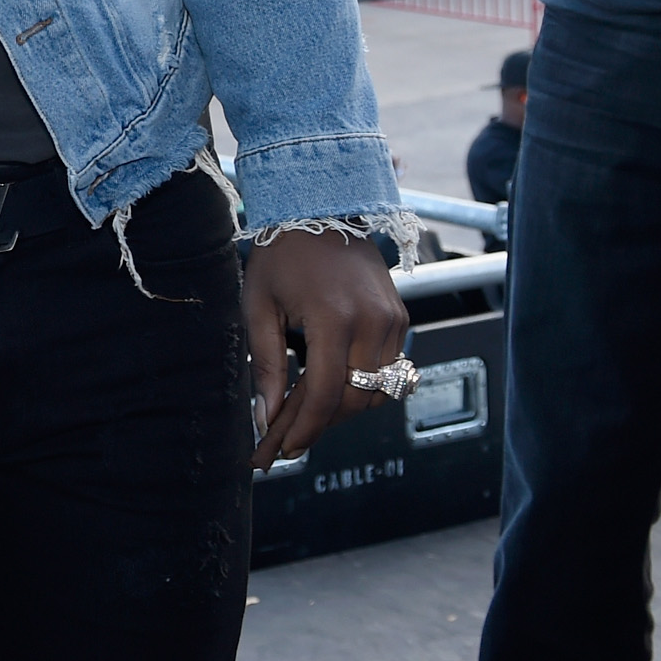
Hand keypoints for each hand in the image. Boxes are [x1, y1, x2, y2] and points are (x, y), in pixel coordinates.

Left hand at [245, 226, 410, 467]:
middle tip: (279, 447)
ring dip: (336, 413)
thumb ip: (266, 364)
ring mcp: (394, 322)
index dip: (300, 429)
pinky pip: (385, 372)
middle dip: (314, 428)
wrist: (322, 208)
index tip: (276, 452)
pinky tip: (324, 395)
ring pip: (372, 393)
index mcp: (334, 319)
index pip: (322, 393)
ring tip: (298, 423)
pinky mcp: (401, 319)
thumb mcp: (259, 306)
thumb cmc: (281, 254)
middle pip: (350, 400)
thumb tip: (265, 417)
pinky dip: (356, 390)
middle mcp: (374, 323)